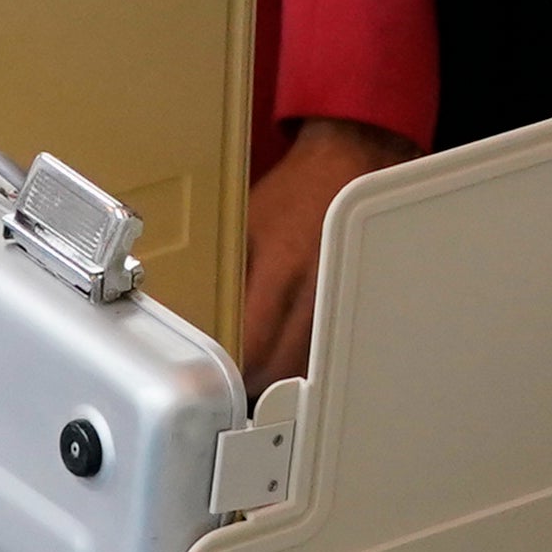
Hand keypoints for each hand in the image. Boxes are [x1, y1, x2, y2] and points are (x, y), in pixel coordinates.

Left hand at [240, 117, 413, 388]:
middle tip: (234, 388)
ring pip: (309, 364)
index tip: (217, 379)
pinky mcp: (353, 299)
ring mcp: (338, 296)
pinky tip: (293, 360)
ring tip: (260, 379)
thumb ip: (228, 271)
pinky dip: (310, 360)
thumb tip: (199, 315)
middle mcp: (314, 288)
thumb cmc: (294, 191)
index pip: (255, 343)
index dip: (235, 369)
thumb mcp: (245, 223)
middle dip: (257, 383)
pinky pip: (328, 346)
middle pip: (284, 366)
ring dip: (284, 377)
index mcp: (282, 266)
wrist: (348, 163)